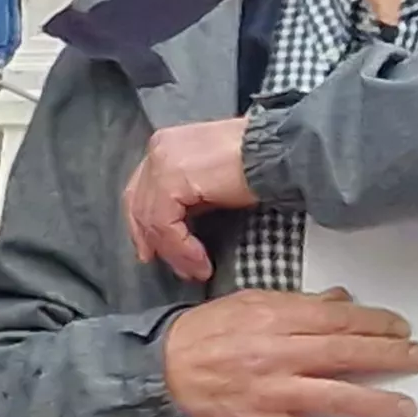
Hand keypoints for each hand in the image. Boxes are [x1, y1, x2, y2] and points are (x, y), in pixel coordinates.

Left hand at [125, 118, 259, 282]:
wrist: (277, 151)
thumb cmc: (257, 162)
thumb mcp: (210, 178)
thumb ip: (188, 195)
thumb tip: (178, 225)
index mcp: (165, 145)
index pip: (140, 190)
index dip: (143, 224)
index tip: (152, 250)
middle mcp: (158, 149)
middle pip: (140, 205)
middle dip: (154, 242)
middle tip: (174, 267)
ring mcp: (161, 163)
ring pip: (152, 219)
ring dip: (174, 252)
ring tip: (193, 270)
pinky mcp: (171, 179)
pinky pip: (165, 224)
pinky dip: (180, 248)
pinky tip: (199, 261)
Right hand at [162, 287, 417, 416]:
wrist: (164, 370)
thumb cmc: (206, 333)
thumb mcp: (250, 303)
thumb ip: (298, 303)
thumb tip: (342, 302)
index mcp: (275, 319)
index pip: (339, 319)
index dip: (377, 323)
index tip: (401, 328)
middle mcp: (278, 354)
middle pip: (345, 354)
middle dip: (389, 356)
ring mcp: (271, 391)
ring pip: (334, 396)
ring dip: (376, 402)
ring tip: (405, 407)